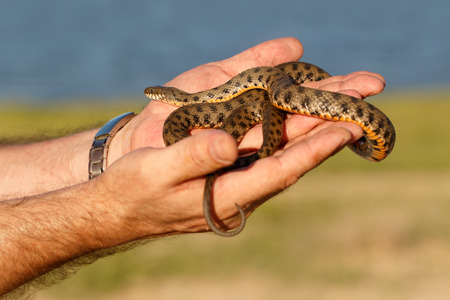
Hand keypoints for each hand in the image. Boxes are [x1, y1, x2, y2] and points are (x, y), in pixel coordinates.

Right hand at [97, 37, 385, 237]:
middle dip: (325, 131)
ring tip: (346, 104)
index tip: (343, 132)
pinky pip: (262, 140)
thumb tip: (228, 144)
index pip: (278, 172)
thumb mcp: (155, 173)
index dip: (311, 152)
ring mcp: (235, 174)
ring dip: (312, 125)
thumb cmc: (133, 190)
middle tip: (361, 108)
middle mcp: (240, 186)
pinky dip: (283, 122)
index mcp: (227, 197)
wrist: (120, 201)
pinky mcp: (226, 162)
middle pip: (290, 155)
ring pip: (282, 146)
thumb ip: (190, 159)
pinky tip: (300, 105)